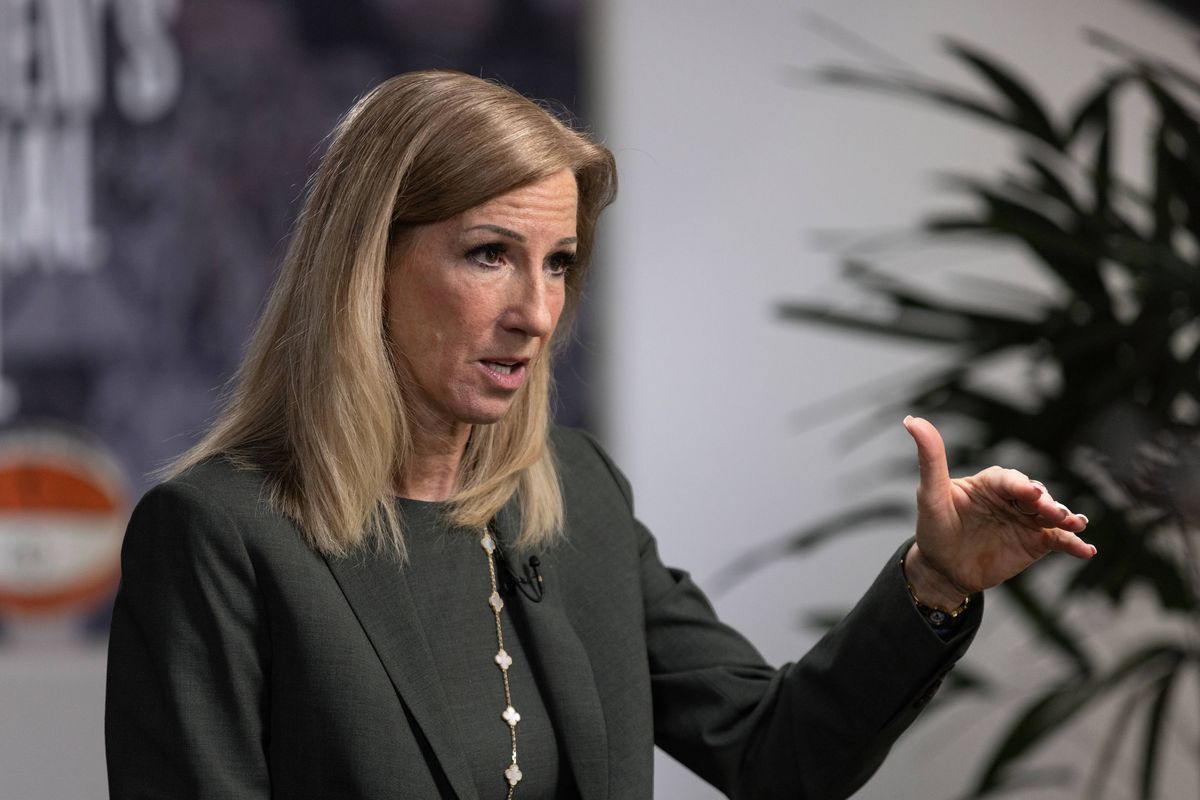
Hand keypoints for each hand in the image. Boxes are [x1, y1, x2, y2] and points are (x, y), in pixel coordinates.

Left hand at [901, 415, 1094, 608]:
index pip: (1008, 479)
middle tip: (1054, 513)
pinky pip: (1059, 540)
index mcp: (989, 482)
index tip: (1029, 493)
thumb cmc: (934, 526)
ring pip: (1052, 515)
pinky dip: (1074, 544)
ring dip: (1066, 518)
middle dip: (1047, 502)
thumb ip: (930, 459)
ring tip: (1076, 525)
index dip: (1019, 486)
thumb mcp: (930, 494)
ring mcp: (1027, 519)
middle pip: (1035, 495)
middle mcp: (1012, 497)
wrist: (943, 568)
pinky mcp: (1036, 542)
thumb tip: (912, 420)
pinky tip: (1086, 550)